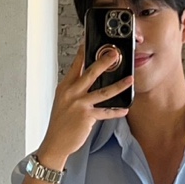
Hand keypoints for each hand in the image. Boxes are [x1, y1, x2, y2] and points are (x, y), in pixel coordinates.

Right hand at [37, 46, 132, 168]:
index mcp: (65, 87)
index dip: (83, 52)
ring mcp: (79, 104)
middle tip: (114, 54)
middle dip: (104, 62)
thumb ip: (74, 89)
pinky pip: (105, 112)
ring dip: (118, 85)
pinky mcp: (86, 116)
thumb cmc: (60, 123)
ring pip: (102, 91)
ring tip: (129, 79)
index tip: (89, 41)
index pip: (76, 65)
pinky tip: (125, 109)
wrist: (55, 142)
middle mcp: (71, 93)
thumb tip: (86, 80)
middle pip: (90, 73)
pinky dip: (116, 111)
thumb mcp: (63, 101)